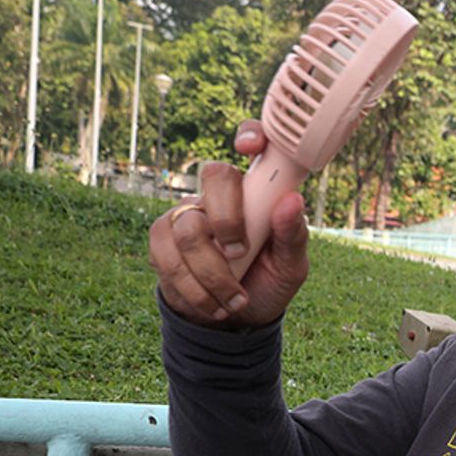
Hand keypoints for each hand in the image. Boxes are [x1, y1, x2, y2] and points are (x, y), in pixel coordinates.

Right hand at [148, 120, 308, 325]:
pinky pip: (167, 256)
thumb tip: (291, 202)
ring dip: (214, 274)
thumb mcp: (290, 266)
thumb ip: (293, 237)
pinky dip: (195, 289)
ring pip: (189, 228)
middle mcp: (220, 196)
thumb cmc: (267, 282)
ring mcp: (188, 214)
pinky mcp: (162, 240)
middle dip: (228, 220)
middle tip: (240, 252)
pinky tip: (213, 303)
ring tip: (235, 298)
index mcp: (257, 193)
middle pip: (215, 175)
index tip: (250, 148)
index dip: (251, 135)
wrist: (235, 319)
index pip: (253, 145)